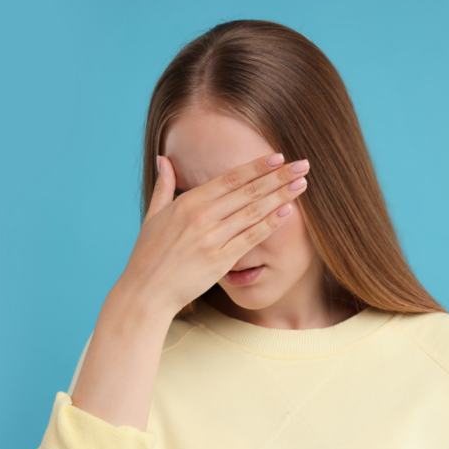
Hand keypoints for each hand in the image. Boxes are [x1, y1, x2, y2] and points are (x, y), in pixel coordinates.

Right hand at [119, 152, 309, 314]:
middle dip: (278, 176)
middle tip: (302, 165)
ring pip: (253, 212)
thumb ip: (164, 185)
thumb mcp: (153, 215)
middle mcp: (202, 217)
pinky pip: (250, 238)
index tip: (278, 156)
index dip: (256, 167)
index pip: (230, 178)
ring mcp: (212, 239)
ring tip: (302, 184)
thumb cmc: (148, 255)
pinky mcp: (220, 261)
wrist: (146, 292)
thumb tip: (163, 159)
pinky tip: (287, 212)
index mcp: (188, 203)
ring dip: (280, 196)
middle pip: (248, 191)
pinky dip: (270, 224)